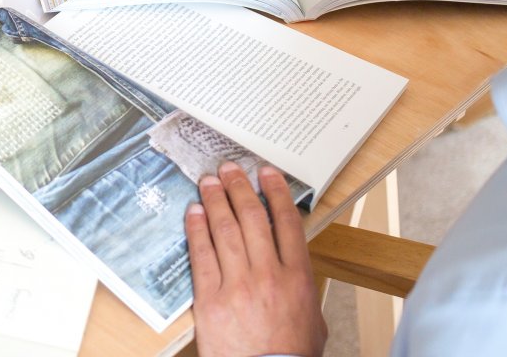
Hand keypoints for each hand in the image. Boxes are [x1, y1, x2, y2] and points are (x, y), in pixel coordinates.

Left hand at [185, 163, 325, 356]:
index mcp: (297, 277)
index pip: (287, 222)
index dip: (276, 192)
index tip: (266, 174)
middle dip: (240, 188)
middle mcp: (268, 275)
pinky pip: (201, 255)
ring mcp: (238, 285)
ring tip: (209, 182)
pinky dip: (197, 230)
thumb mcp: (313, 319)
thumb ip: (301, 287)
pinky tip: (194, 212)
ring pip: (225, 230)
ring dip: (216, 200)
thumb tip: (292, 267)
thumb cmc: (291, 356)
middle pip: (252, 218)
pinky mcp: (211, 300)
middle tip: (230, 169)